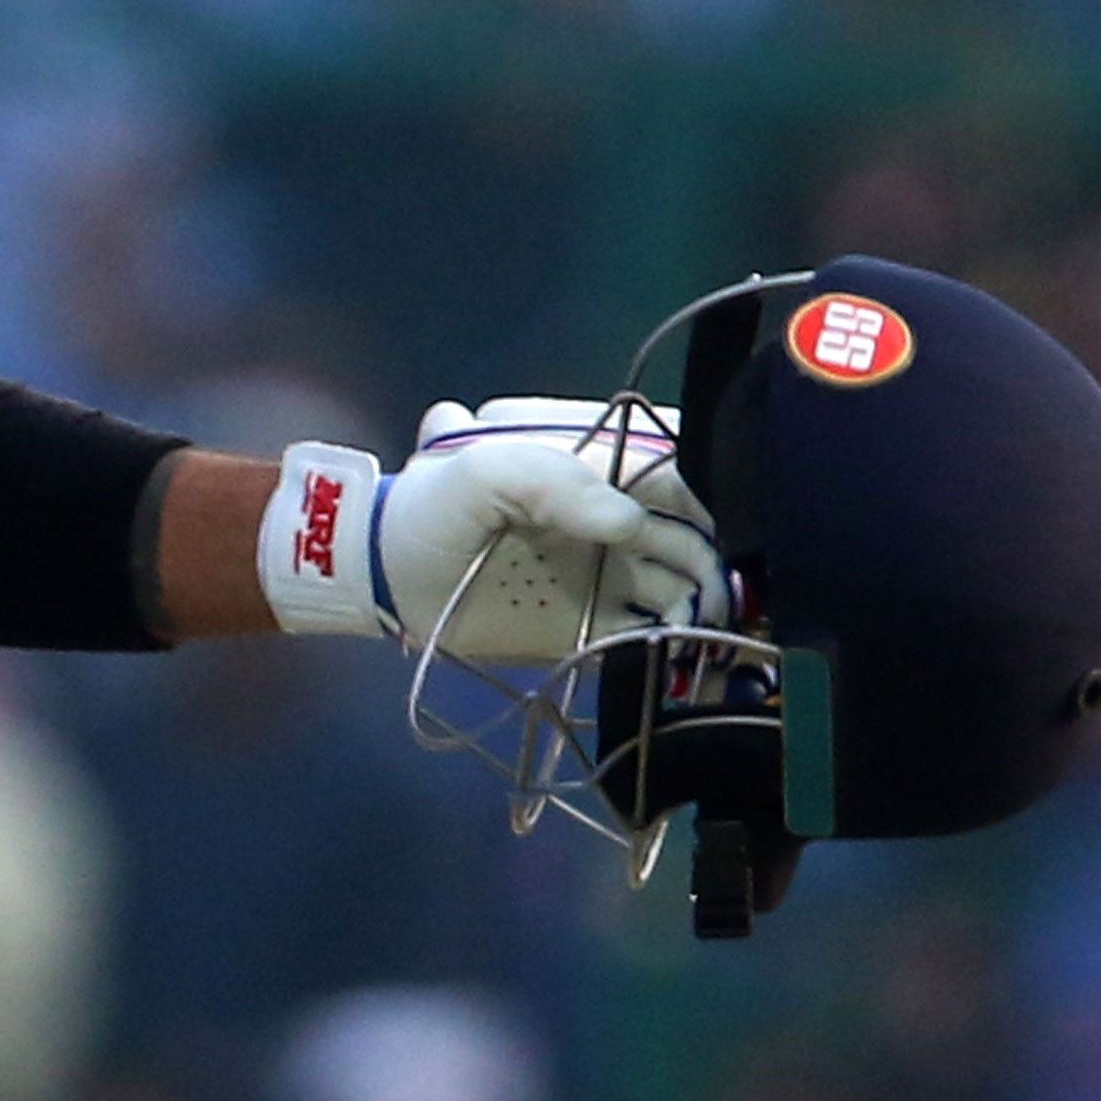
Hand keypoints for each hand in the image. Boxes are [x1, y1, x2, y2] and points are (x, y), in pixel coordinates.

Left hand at [259, 397, 726, 663]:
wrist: (384, 582)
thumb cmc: (428, 511)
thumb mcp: (474, 469)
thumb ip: (549, 479)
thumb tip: (629, 520)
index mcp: (583, 455)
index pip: (663, 458)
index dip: (694, 484)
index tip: (711, 517)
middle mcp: (606, 506)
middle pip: (686, 522)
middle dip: (711, 547)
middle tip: (717, 581)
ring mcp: (604, 562)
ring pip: (681, 575)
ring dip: (705, 593)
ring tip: (709, 615)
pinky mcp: (596, 616)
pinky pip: (656, 626)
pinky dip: (682, 635)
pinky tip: (698, 645)